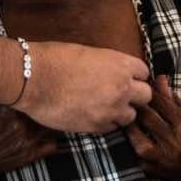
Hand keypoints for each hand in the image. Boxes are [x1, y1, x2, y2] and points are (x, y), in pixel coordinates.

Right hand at [17, 42, 151, 132]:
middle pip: (145, 96)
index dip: (135, 74)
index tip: (127, 76)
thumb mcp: (86, 52)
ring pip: (131, 116)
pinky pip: (112, 128)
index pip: (144, 72)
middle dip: (135, 94)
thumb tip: (110, 71)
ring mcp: (110, 110)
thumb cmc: (54, 58)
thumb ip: (106, 64)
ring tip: (104, 104)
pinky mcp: (97, 127)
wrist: (34, 78)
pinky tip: (92, 113)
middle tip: (120, 92)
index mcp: (118, 64)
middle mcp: (121, 88)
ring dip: (121, 110)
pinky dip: (105, 121)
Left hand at [126, 76, 180, 180]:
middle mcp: (175, 142)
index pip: (159, 101)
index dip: (147, 90)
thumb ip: (174, 100)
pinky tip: (131, 130)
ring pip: (136, 132)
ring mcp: (163, 158)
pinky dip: (130, 138)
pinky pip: (135, 150)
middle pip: (146, 115)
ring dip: (130, 120)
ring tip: (127, 112)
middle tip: (128, 95)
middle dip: (136, 103)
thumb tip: (159, 78)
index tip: (141, 84)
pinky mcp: (154, 169)